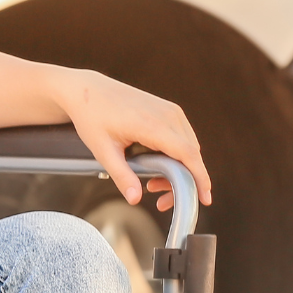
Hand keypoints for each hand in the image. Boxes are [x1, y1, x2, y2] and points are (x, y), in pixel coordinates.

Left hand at [55, 70, 212, 212]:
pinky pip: (183, 137)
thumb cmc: (93, 118)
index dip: (199, 177)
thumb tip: (135, 199)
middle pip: (191, 154)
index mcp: (153, 124)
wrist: (87, 91)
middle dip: (183, 181)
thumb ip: (122, 176)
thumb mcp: (103, 151)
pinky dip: (177, 156)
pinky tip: (158, 167)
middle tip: (160, 201)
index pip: (188, 154)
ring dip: (180, 170)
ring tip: (153, 185)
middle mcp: (169, 115)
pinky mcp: (169, 110)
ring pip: (189, 147)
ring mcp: (171, 110)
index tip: (205, 198)